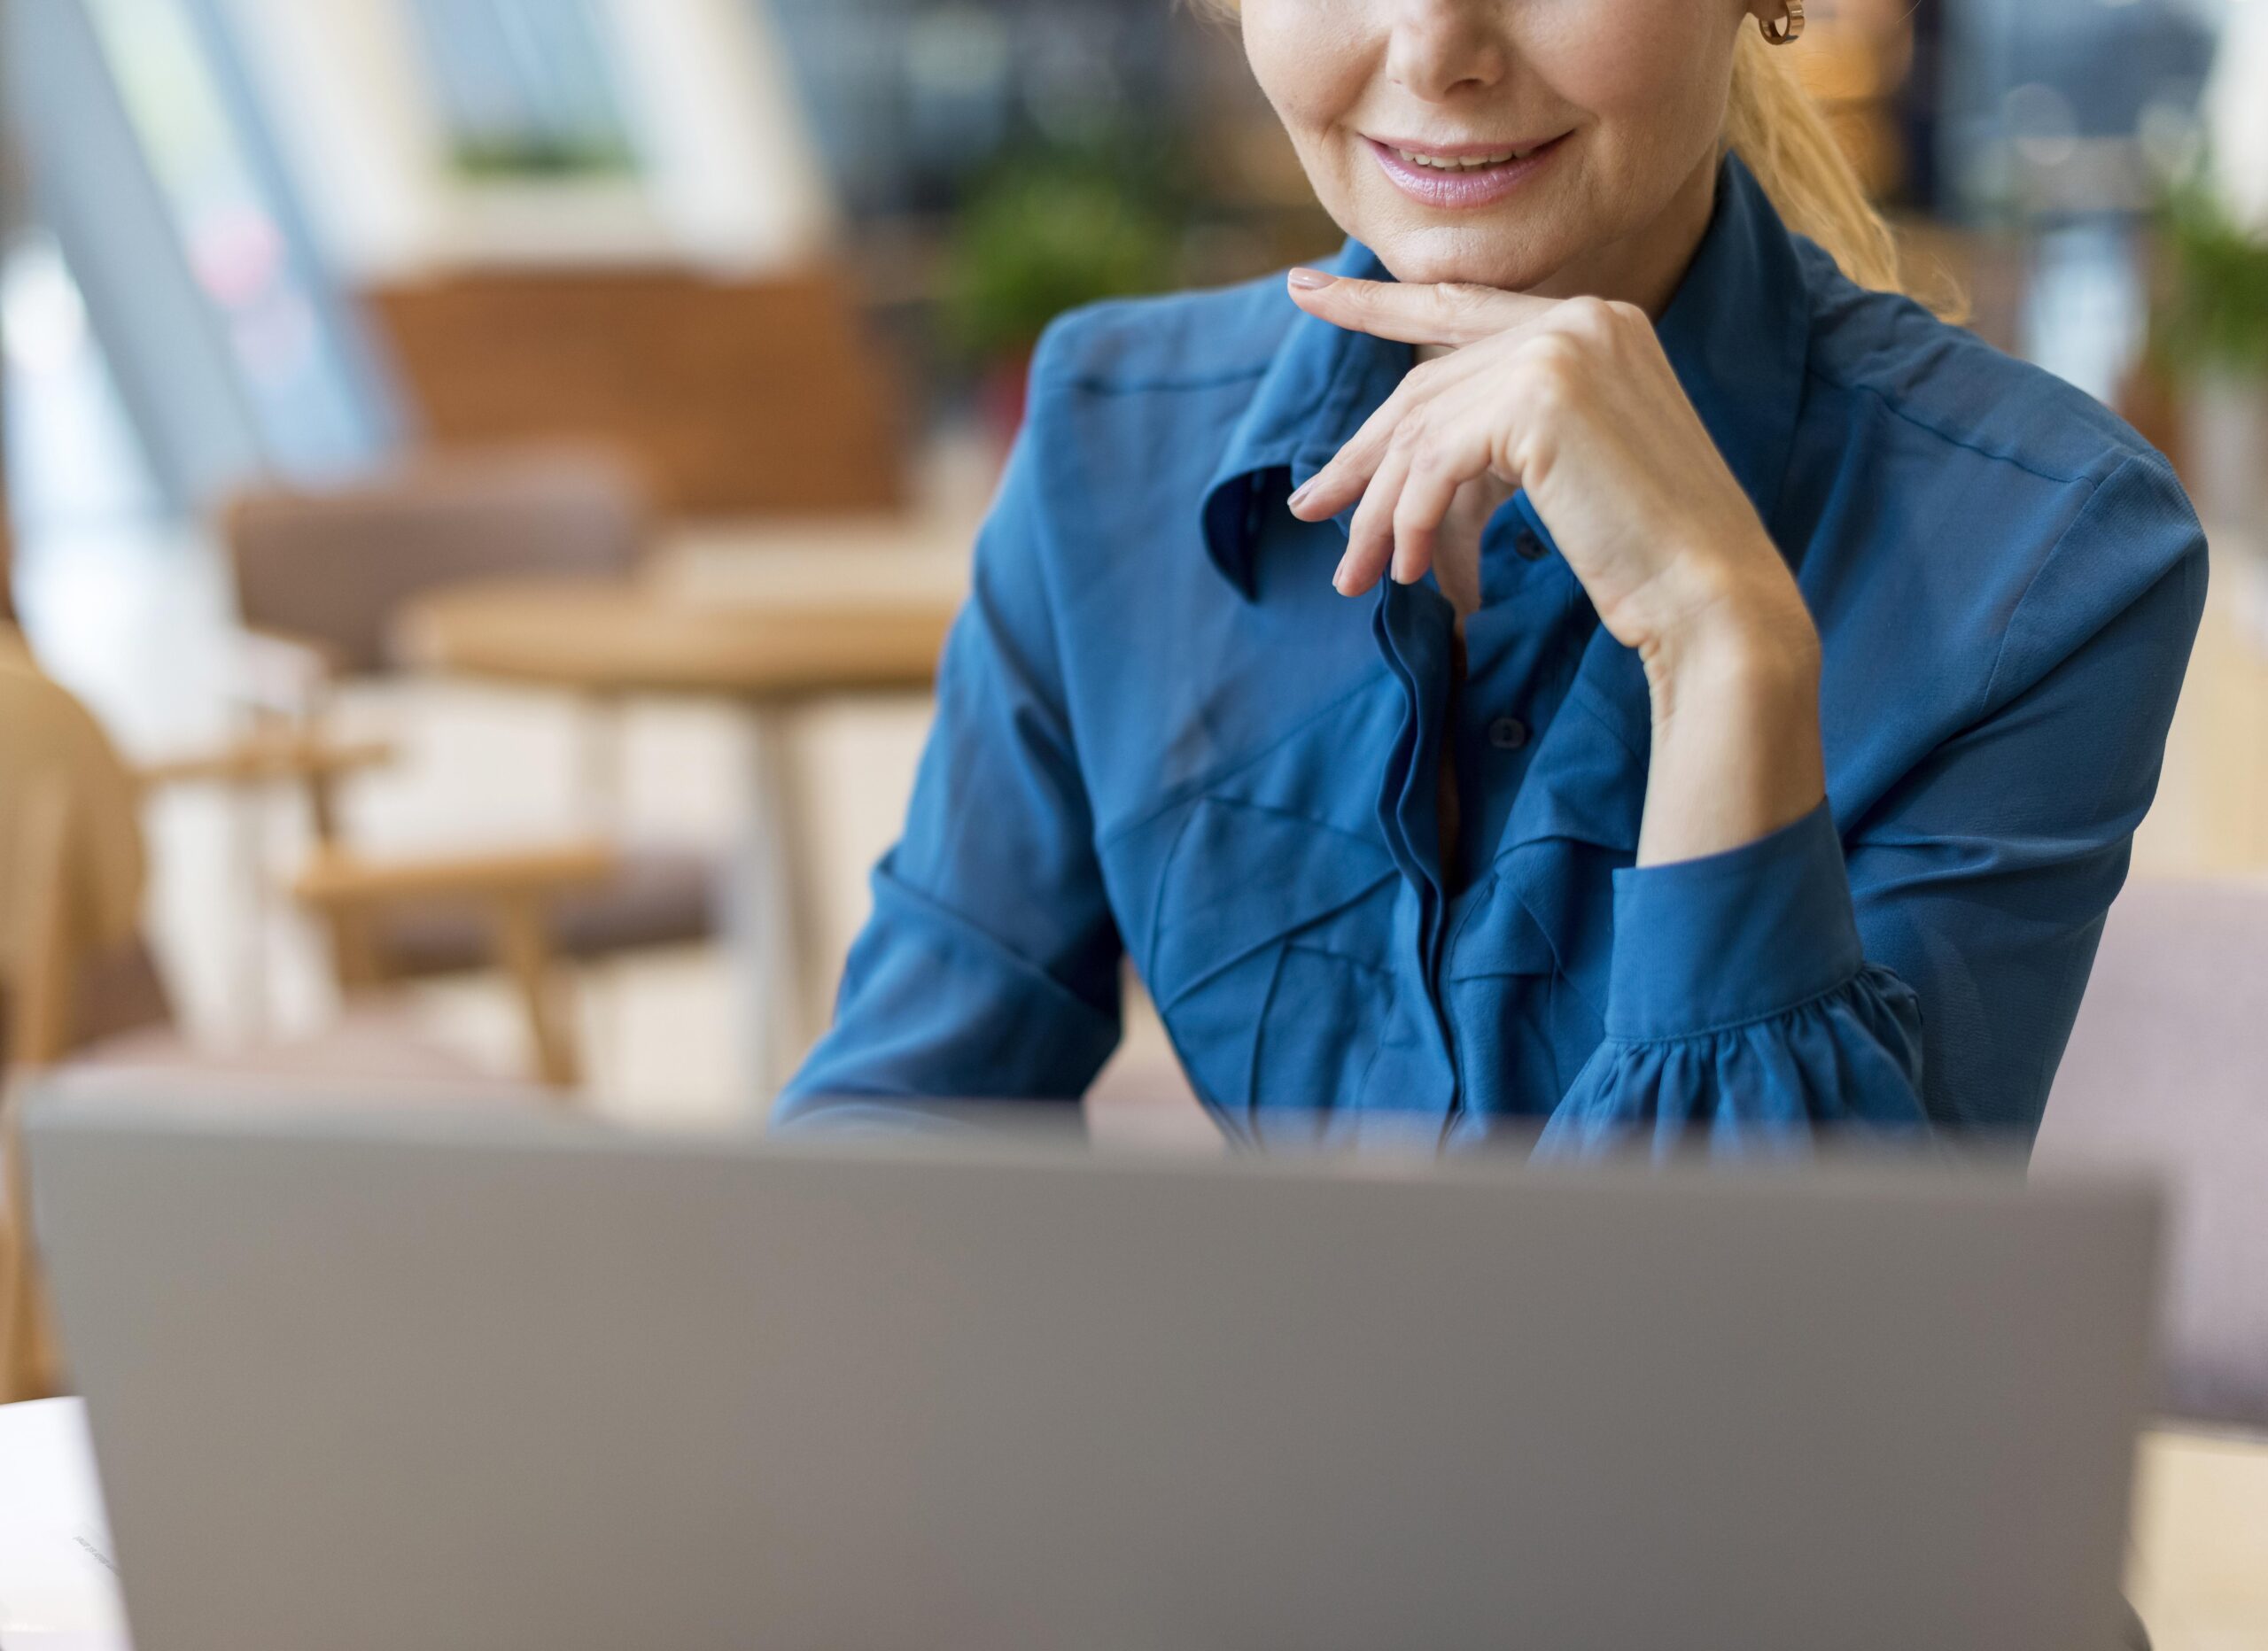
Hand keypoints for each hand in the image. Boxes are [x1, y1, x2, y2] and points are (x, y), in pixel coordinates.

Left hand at [1282, 267, 1825, 865]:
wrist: (1713, 596)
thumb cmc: (1645, 555)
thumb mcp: (1559, 474)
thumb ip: (1491, 443)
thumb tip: (1391, 469)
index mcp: (1595, 323)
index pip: (1457, 308)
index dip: (1373, 303)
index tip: (1305, 291)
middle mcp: (1581, 317)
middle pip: (1425, 387)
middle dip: (1361, 459)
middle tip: (1308, 510)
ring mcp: (1564, 346)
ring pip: (1420, 430)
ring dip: (1379, 510)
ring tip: (1358, 575)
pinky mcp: (1542, 394)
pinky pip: (1434, 461)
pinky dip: (1411, 520)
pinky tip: (1414, 571)